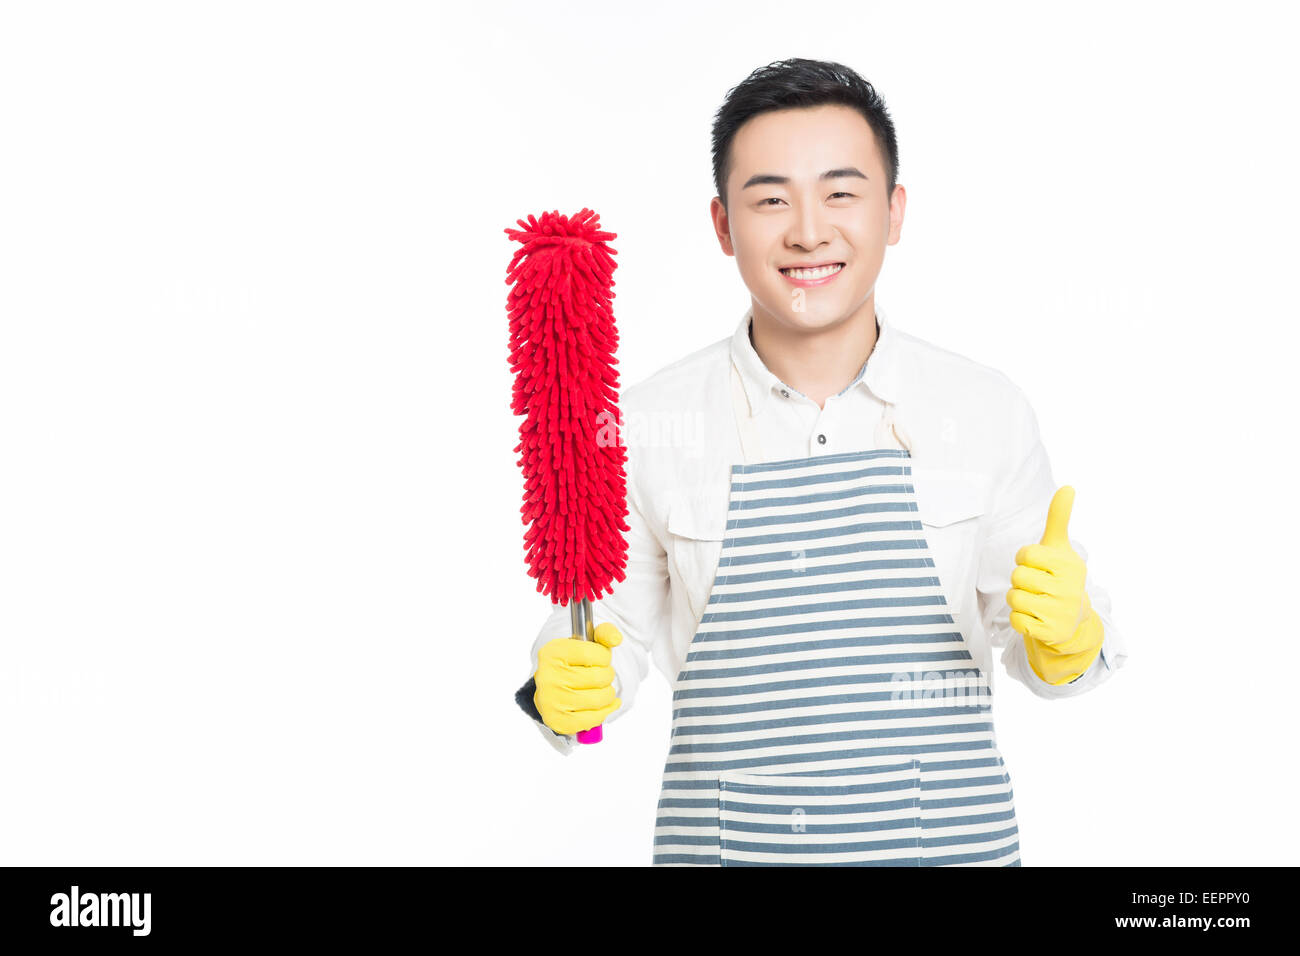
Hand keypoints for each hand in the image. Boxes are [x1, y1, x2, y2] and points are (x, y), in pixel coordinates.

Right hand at [533, 622, 623, 734]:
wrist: (552, 687)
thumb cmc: (573, 664)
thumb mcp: (586, 642)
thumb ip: (604, 633)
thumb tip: (616, 639)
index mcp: (553, 652)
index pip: (592, 654)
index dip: (605, 657)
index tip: (602, 658)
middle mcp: (547, 676)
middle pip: (597, 678)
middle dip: (608, 676)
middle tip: (603, 675)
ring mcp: (550, 700)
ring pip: (598, 699)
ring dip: (608, 694)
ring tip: (604, 690)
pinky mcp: (556, 720)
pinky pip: (591, 719)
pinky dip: (604, 712)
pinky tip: (605, 705)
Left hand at [1006, 486, 1103, 684]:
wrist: (1073, 620)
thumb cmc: (1059, 576)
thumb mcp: (1059, 547)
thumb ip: (1059, 518)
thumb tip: (1068, 487)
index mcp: (1069, 565)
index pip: (1026, 554)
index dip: (1025, 559)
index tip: (1037, 565)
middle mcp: (1069, 589)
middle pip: (1017, 576)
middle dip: (1021, 580)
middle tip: (1036, 585)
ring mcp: (1061, 612)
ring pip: (1014, 598)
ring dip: (1018, 599)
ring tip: (1035, 600)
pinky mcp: (1050, 632)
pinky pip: (1015, 621)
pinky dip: (1019, 620)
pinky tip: (1035, 617)